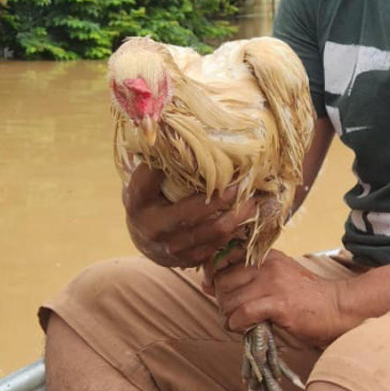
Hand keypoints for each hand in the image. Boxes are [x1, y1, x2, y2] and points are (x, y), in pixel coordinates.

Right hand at [123, 162, 258, 269]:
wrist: (144, 237)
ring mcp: (168, 247)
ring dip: (235, 217)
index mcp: (137, 200)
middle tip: (243, 185)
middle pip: (190, 213)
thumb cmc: (151, 198)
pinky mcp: (185, 261)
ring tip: (252, 202)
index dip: (173, 166)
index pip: (150, 178)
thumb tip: (177, 129)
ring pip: (209, 233)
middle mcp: (151, 227)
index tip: (198, 152)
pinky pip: (215, 248)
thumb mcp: (146, 180)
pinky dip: (232, 233)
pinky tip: (246, 219)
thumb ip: (159, 163)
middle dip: (221, 199)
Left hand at [210, 250, 351, 347]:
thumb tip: (209, 283)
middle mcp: (267, 265)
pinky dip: (237, 324)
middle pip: (223, 282)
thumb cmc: (308, 297)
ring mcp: (273, 283)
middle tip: (233, 313)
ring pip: (230, 300)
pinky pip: (242, 314)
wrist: (338, 307)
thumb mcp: (278, 277)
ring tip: (239, 323)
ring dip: (229, 317)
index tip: (214, 289)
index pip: (224, 259)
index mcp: (266, 256)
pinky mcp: (278, 304)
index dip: (213, 277)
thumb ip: (248, 277)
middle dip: (222, 301)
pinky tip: (245, 328)